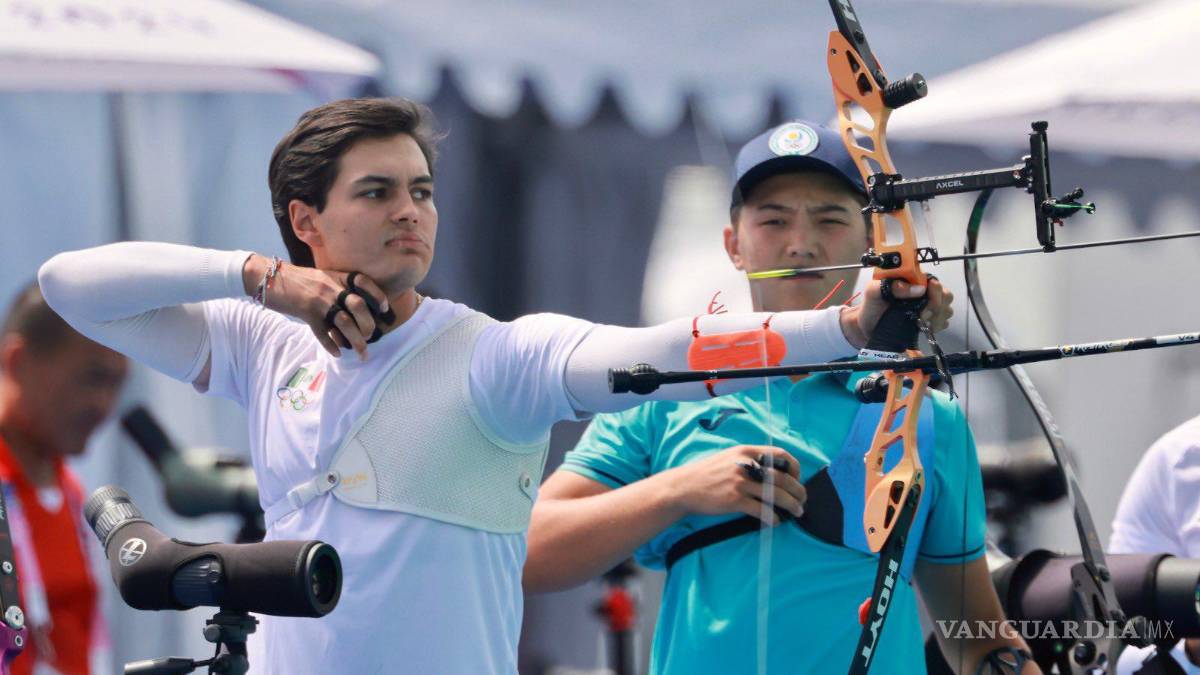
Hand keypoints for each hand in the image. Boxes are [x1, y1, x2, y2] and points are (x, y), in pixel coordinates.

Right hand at [243, 254, 388, 359]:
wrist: (270, 277)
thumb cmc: (298, 279)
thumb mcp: (322, 277)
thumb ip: (338, 287)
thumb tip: (356, 306)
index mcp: (337, 277)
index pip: (364, 282)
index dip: (377, 295)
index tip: (385, 308)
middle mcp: (331, 288)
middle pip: (358, 306)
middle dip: (368, 324)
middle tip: (370, 336)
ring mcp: (319, 301)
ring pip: (344, 322)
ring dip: (355, 341)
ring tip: (362, 353)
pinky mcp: (306, 313)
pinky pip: (322, 333)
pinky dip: (331, 345)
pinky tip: (337, 352)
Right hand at [663, 445, 804, 525]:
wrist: (683, 487)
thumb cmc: (706, 474)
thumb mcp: (728, 458)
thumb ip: (749, 460)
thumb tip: (772, 472)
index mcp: (746, 451)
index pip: (780, 454)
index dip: (794, 467)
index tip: (797, 479)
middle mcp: (745, 464)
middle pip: (782, 477)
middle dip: (798, 490)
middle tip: (803, 501)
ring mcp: (740, 482)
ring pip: (776, 494)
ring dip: (791, 505)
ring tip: (797, 513)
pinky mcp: (734, 500)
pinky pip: (761, 510)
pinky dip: (773, 518)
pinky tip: (775, 522)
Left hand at [840, 277, 954, 347]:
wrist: (867, 328)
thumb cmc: (871, 306)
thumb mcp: (874, 291)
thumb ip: (892, 286)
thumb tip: (919, 289)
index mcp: (912, 280)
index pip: (935, 281)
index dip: (934, 292)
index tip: (924, 303)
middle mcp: (923, 291)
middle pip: (946, 295)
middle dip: (936, 307)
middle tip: (921, 316)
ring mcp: (928, 306)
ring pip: (947, 310)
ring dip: (936, 318)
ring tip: (920, 323)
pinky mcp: (929, 321)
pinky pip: (943, 322)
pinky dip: (936, 326)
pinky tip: (923, 328)